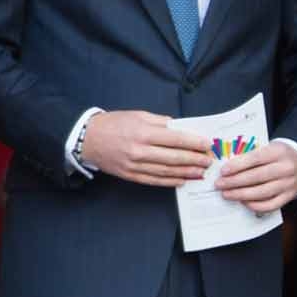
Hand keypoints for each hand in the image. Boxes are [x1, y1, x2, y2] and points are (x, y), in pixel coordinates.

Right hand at [82, 111, 211, 186]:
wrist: (88, 139)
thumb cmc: (114, 124)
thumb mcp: (138, 115)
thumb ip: (161, 122)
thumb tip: (182, 128)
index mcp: (144, 132)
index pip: (176, 139)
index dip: (194, 142)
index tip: (208, 144)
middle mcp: (140, 150)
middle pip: (174, 157)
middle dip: (195, 159)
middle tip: (209, 161)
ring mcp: (135, 165)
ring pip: (166, 171)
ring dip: (187, 172)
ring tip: (201, 172)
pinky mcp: (130, 175)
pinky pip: (154, 180)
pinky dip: (170, 181)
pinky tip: (182, 180)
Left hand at [216, 142, 296, 213]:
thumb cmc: (277, 154)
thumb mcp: (267, 147)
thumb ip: (250, 156)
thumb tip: (227, 169)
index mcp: (278, 152)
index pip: (255, 159)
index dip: (237, 166)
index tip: (223, 171)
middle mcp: (286, 168)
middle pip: (257, 177)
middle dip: (234, 182)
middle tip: (219, 185)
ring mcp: (289, 184)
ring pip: (262, 192)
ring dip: (241, 194)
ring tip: (227, 194)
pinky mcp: (289, 196)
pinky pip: (270, 205)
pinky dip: (255, 205)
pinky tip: (243, 202)